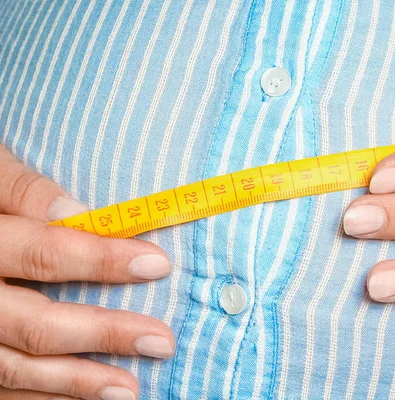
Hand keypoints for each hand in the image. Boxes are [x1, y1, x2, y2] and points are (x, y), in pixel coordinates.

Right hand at [0, 146, 173, 399]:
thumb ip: (25, 192)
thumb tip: (79, 212)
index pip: (41, 254)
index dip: (101, 261)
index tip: (158, 264)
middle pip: (34, 324)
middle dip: (102, 334)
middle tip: (160, 340)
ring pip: (16, 367)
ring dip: (77, 382)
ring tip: (131, 388)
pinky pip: (3, 388)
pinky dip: (46, 397)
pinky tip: (90, 398)